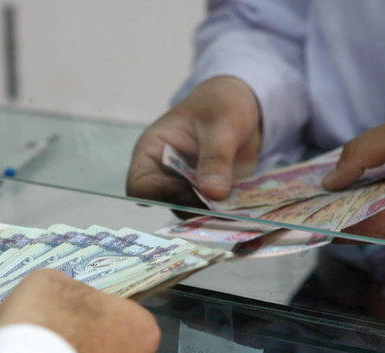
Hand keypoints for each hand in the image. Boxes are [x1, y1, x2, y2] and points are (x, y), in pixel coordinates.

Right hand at [126, 77, 261, 204]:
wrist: (243, 106)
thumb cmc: (220, 105)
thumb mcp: (220, 124)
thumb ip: (215, 157)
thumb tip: (212, 192)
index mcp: (152, 152)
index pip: (140, 186)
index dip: (161, 195)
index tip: (192, 194)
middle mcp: (165, 175)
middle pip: (168, 204)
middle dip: (193, 208)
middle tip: (221, 208)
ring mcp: (188, 187)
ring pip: (192, 213)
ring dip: (213, 214)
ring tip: (237, 210)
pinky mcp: (211, 195)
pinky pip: (214, 212)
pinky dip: (228, 213)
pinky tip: (244, 209)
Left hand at [322, 101, 384, 238]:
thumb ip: (361, 154)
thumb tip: (330, 182)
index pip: (364, 228)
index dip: (330, 225)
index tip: (301, 219)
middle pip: (376, 228)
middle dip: (343, 214)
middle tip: (310, 201)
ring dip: (365, 208)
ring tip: (334, 191)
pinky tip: (368, 187)